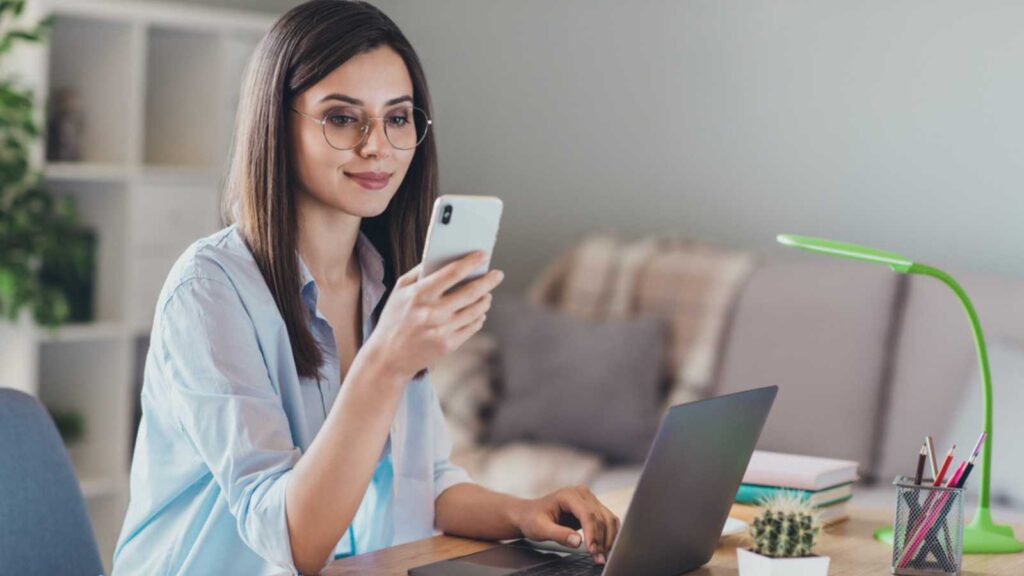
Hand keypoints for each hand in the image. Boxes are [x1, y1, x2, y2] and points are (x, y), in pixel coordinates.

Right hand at [363, 251, 503, 381]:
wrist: (388, 357)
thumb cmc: (394, 319)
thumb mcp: (399, 291)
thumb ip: (420, 273)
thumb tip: (444, 258)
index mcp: (419, 295)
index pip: (452, 273)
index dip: (471, 262)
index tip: (483, 255)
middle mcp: (432, 312)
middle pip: (470, 292)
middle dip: (488, 281)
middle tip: (498, 274)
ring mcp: (442, 330)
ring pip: (475, 310)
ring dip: (485, 299)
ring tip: (488, 294)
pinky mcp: (448, 345)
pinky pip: (472, 327)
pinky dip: (479, 317)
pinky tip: (479, 312)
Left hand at [511, 485, 620, 564]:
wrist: (530, 514)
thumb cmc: (533, 518)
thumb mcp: (541, 528)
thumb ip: (559, 534)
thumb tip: (577, 541)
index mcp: (569, 495)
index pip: (587, 514)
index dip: (592, 533)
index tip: (592, 550)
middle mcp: (583, 494)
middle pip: (600, 517)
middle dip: (601, 539)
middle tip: (598, 558)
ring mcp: (590, 500)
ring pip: (608, 519)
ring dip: (608, 539)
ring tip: (602, 556)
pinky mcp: (594, 508)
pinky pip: (608, 520)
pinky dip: (609, 534)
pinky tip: (606, 547)